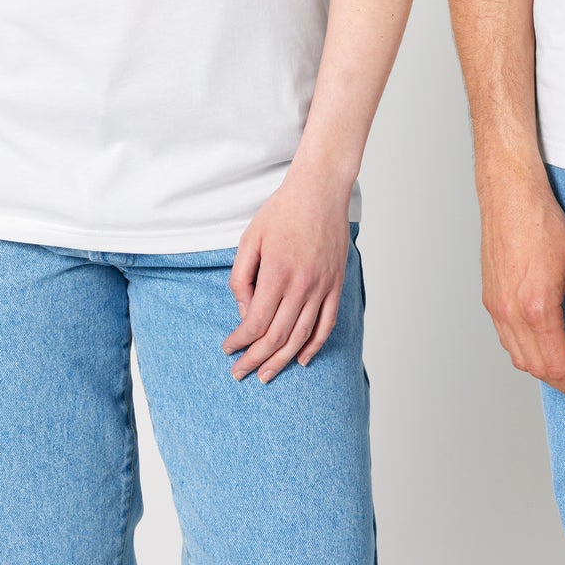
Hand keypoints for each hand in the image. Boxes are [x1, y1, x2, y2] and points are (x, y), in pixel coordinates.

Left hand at [223, 169, 350, 384]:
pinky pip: (327, 323)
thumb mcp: (249, 239)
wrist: (321, 189)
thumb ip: (241, 278)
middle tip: (240, 373)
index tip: (228, 349)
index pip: (255, 323)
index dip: (240, 342)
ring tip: (266, 375)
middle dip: (255, 360)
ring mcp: (323, 286)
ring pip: (301, 336)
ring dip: (282, 360)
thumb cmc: (282, 211)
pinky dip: (315, 345)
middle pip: (277, 337)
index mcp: (277, 273)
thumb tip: (244, 312)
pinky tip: (301, 358)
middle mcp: (302, 285)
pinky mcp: (336, 284)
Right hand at [478, 163, 564, 411]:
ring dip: (543, 371)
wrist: (511, 196)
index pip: (559, 366)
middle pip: (537, 369)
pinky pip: (506, 340)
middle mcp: (512, 314)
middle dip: (563, 384)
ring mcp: (496, 308)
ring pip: (518, 358)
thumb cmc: (546, 223)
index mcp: (537, 308)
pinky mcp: (489, 299)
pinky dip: (525, 352)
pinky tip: (541, 345)